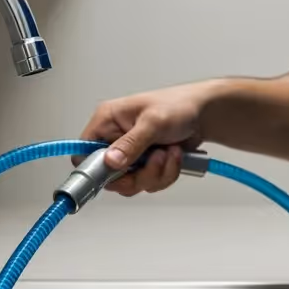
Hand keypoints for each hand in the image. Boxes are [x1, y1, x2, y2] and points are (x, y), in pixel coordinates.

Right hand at [79, 82, 214, 195]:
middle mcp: (115, 138)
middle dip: (137, 174)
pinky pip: (148, 183)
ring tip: (168, 153)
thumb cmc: (178, 105)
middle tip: (155, 159)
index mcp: (107, 121)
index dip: (95, 167)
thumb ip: (131, 144)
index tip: (118, 172)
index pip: (84, 151)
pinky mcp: (145, 165)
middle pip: (109, 176)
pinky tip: (174, 156)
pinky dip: (165, 174)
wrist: (204, 114)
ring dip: (155, 174)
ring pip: (131, 183)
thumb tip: (110, 161)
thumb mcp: (153, 122)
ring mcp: (130, 154)